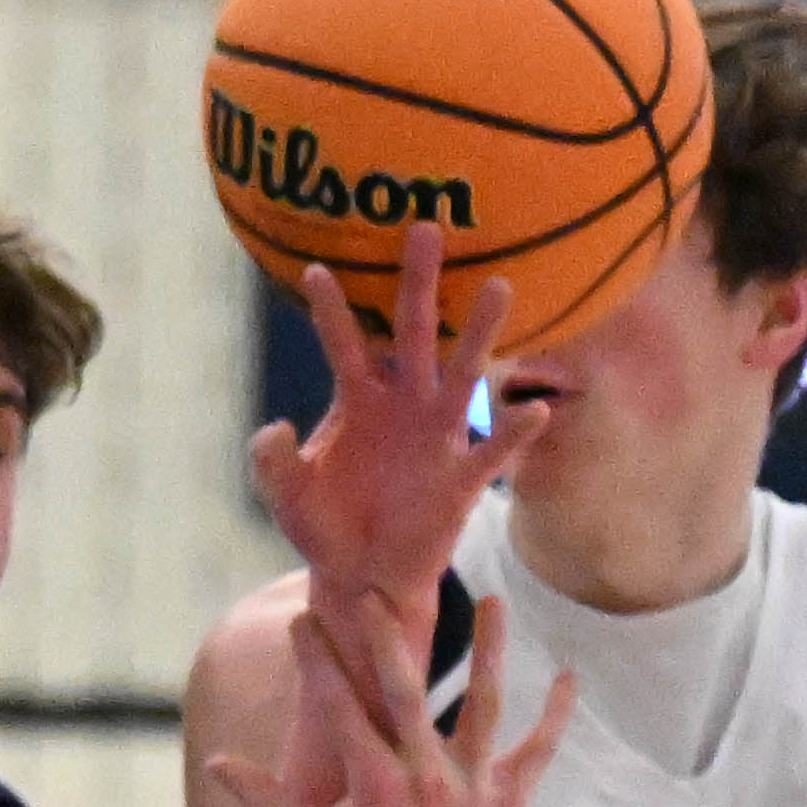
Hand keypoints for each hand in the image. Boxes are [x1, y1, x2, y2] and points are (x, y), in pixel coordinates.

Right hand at [214, 590, 574, 806]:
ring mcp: (470, 791)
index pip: (338, 706)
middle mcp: (423, 778)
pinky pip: (537, 753)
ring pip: (483, 704)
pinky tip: (570, 677)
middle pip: (406, 688)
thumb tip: (217, 762)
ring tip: (493, 601)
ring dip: (490, 649)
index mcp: (372, 784)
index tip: (305, 620)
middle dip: (387, 636)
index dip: (318, 660)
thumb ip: (264, 801)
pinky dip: (555, 717)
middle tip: (378, 591)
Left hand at [246, 223, 549, 616]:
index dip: (331, 310)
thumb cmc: (325, 528)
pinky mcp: (460, 479)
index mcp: (358, 401)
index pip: (344, 344)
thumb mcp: (287, 497)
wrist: (362, 577)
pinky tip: (534, 411)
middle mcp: (403, 405)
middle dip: (418, 283)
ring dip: (479, 333)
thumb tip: (276, 427)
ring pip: (462, 373)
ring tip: (498, 288)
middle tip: (426, 228)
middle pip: (413, 333)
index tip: (314, 270)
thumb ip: (272, 462)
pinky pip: (492, 452)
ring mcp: (436, 437)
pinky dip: (513, 433)